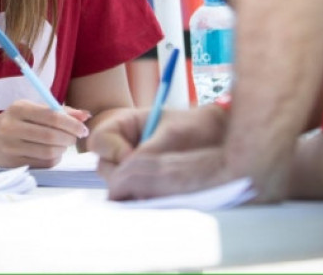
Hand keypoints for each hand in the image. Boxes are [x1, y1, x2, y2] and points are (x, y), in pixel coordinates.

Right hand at [0, 100, 90, 167]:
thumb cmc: (16, 120)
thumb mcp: (32, 109)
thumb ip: (60, 111)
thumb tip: (86, 115)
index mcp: (19, 109)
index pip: (51, 116)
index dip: (71, 123)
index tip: (82, 128)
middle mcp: (12, 127)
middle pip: (51, 136)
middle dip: (69, 138)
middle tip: (74, 137)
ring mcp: (11, 147)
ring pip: (48, 152)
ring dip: (62, 149)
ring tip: (63, 144)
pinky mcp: (13, 163)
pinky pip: (43, 163)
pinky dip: (54, 158)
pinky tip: (53, 152)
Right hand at [90, 105, 233, 199]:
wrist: (222, 140)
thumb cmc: (198, 128)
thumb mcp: (171, 137)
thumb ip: (146, 154)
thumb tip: (126, 177)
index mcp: (124, 125)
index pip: (100, 141)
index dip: (113, 152)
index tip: (133, 160)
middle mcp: (123, 146)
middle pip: (104, 166)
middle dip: (122, 176)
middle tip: (148, 179)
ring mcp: (133, 167)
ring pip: (116, 184)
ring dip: (133, 189)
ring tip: (159, 188)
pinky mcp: (144, 186)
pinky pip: (133, 195)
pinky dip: (143, 197)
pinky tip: (160, 196)